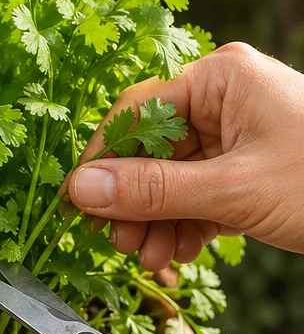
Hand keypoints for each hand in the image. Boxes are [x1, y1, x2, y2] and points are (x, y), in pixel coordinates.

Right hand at [64, 42, 303, 268]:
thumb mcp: (235, 191)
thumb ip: (153, 191)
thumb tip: (82, 190)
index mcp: (222, 77)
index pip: (135, 113)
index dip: (103, 162)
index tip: (80, 204)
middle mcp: (227, 96)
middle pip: (152, 147)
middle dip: (134, 201)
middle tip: (120, 242)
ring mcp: (241, 130)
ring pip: (174, 174)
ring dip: (157, 219)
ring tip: (154, 256)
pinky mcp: (253, 164)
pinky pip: (201, 189)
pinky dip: (186, 221)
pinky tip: (181, 250)